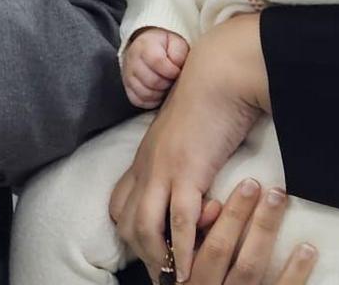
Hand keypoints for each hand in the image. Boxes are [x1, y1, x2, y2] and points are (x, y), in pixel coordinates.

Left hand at [110, 15, 270, 282]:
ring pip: (146, 226)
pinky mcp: (186, 171)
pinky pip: (180, 220)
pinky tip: (191, 265)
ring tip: (176, 279)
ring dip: (160, 258)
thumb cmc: (210, 101)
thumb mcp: (186, 135)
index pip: (119, 203)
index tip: (147, 251)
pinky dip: (184, 248)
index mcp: (144, 157)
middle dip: (142, 254)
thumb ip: (181, 157)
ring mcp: (162, 169)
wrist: (220, 75)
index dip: (128, 230)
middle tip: (161, 276)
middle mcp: (145, 166)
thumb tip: (192, 176)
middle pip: (126, 221)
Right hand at [123, 28, 189, 108]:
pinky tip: (158, 92)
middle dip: (167, 83)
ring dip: (160, 93)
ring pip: (145, 94)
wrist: (148, 47)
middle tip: (172, 79)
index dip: (172, 70)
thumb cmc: (165, 47)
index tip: (177, 71)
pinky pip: (139, 101)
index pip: (157, 61)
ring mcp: (128, 75)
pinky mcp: (128, 88)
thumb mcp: (176, 42)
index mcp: (145, 46)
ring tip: (166, 85)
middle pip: (152, 81)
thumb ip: (178, 53)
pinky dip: (151, 100)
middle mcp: (132, 60)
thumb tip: (176, 67)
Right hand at [178, 179, 316, 283]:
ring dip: (264, 231)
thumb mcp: (189, 272)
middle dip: (241, 214)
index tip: (243, 184)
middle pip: (222, 250)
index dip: (223, 215)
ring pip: (249, 268)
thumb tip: (211, 206)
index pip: (204, 244)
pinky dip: (295, 271)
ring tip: (279, 201)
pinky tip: (307, 248)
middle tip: (259, 184)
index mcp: (188, 279)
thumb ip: (195, 245)